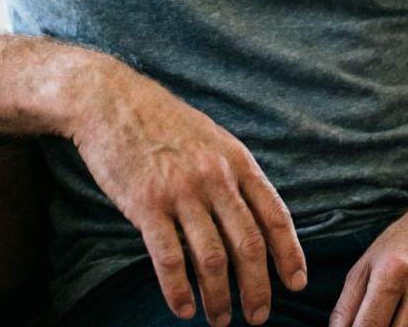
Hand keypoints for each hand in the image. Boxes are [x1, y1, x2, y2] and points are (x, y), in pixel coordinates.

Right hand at [67, 54, 307, 325]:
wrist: (111, 102)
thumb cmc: (162, 122)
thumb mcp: (211, 138)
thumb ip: (233, 174)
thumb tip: (254, 215)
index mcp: (236, 161)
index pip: (274, 215)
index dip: (289, 253)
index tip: (296, 283)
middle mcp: (214, 177)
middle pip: (247, 244)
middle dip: (257, 287)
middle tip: (258, 317)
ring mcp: (181, 191)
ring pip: (212, 258)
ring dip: (219, 297)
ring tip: (220, 319)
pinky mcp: (147, 204)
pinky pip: (169, 258)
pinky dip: (179, 290)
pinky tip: (183, 308)